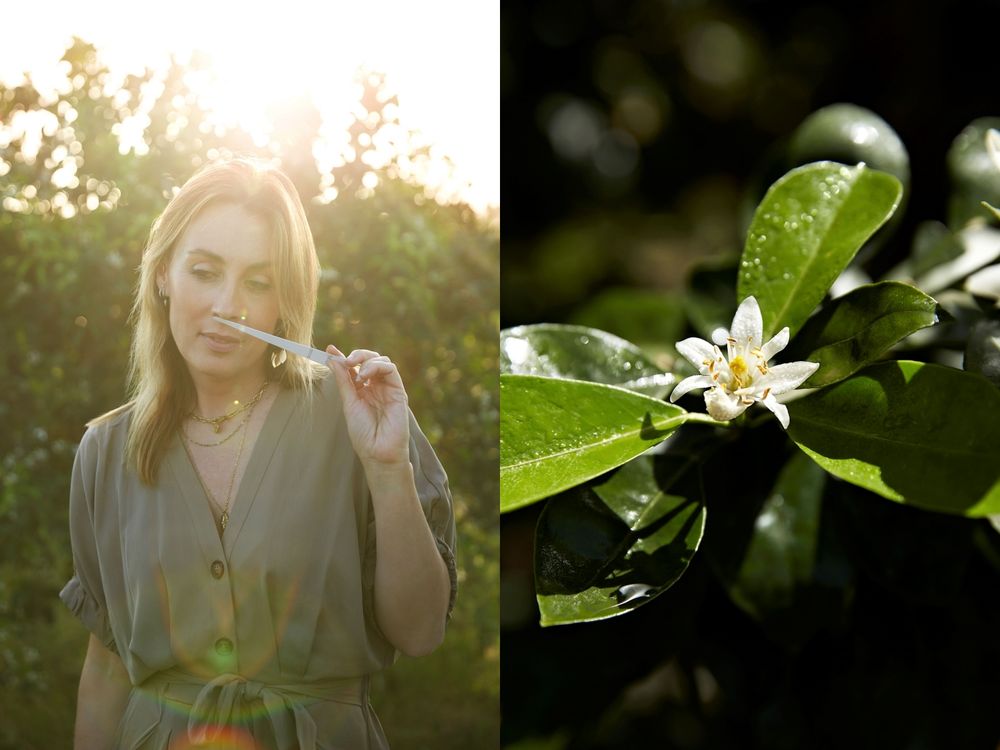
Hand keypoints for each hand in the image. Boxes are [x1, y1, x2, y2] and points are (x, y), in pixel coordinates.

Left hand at [325, 345, 409, 466]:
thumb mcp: (349, 403)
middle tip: (346, 361)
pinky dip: (377, 366)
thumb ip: (344, 380)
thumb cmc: (363, 434)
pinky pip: (391, 369)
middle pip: (370, 359)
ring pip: (382, 360)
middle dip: (357, 355)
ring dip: (367, 360)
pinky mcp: (399, 391)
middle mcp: (376, 387)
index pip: (354, 368)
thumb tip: (333, 359)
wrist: (377, 452)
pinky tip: (366, 375)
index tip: (329, 350)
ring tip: (357, 372)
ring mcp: (388, 388)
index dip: (343, 358)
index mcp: (363, 391)